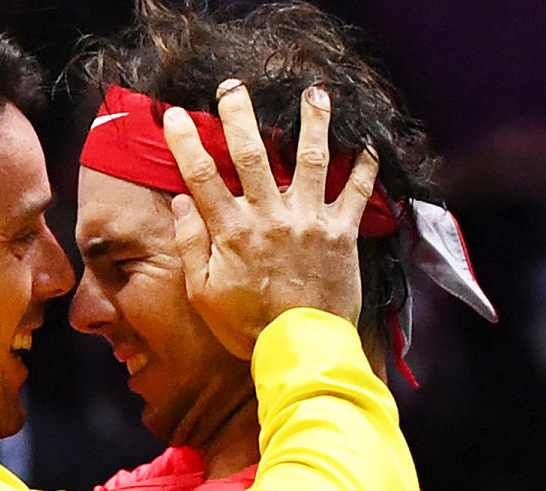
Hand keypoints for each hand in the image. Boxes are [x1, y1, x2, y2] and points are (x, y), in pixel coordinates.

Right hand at [163, 80, 377, 359]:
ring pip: (310, 161)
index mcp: (232, 230)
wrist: (301, 348)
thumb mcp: (203, 292)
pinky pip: (358, 194)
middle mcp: (271, 216)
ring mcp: (309, 221)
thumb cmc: (246, 325)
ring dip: (312, 124)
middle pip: (252, 155)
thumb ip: (191, 245)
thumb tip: (183, 203)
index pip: (203, 176)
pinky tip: (369, 144)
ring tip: (315, 94)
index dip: (186, 143)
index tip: (176, 116)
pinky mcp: (342, 234)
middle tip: (234, 87)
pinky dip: (365, 168)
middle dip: (240, 117)